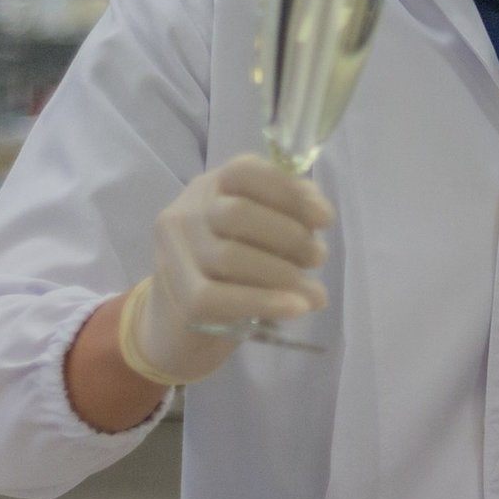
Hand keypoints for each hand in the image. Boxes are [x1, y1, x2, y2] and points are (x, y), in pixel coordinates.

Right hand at [120, 155, 332, 386]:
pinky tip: (297, 308)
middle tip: (318, 258)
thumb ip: (287, 214)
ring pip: (230, 257)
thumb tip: (318, 211)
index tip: (325, 218)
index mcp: (209, 188)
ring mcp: (173, 255)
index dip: (288, 191)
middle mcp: (185, 213)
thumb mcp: (260, 233)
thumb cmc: (234, 269)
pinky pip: (221, 298)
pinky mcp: (178, 297)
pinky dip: (265, 302)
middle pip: (237, 213)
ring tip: (316, 293)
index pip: (244, 171)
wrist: (184, 326)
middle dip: (290, 236)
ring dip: (284, 274)